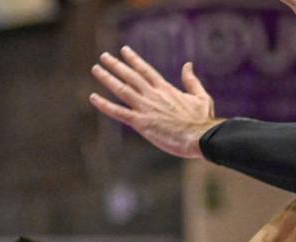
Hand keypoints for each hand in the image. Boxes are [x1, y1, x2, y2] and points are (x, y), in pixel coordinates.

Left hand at [90, 47, 218, 158]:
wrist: (200, 137)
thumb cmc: (203, 121)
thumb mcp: (201, 96)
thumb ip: (191, 81)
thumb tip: (188, 65)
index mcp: (166, 89)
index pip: (146, 70)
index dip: (134, 59)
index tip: (123, 50)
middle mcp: (153, 95)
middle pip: (131, 76)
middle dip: (116, 65)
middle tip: (103, 56)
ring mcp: (146, 108)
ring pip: (122, 89)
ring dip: (107, 78)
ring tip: (96, 69)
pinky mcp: (141, 123)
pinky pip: (119, 112)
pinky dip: (105, 105)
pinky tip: (93, 97)